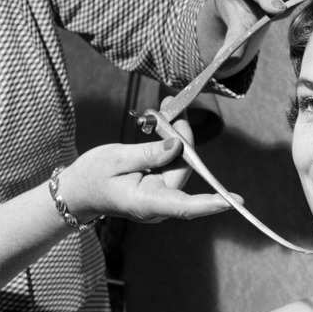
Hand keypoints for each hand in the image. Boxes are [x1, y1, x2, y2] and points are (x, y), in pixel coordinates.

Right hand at [57, 108, 239, 223]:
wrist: (77, 191)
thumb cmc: (92, 177)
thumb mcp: (115, 160)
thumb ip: (149, 154)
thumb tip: (178, 147)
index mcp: (146, 203)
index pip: (184, 205)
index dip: (210, 202)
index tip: (234, 201)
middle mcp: (160, 204)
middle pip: (184, 170)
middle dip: (183, 138)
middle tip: (174, 106)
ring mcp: (162, 197)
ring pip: (181, 164)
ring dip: (177, 137)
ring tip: (169, 108)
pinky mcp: (162, 187)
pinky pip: (174, 164)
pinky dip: (171, 144)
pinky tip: (167, 123)